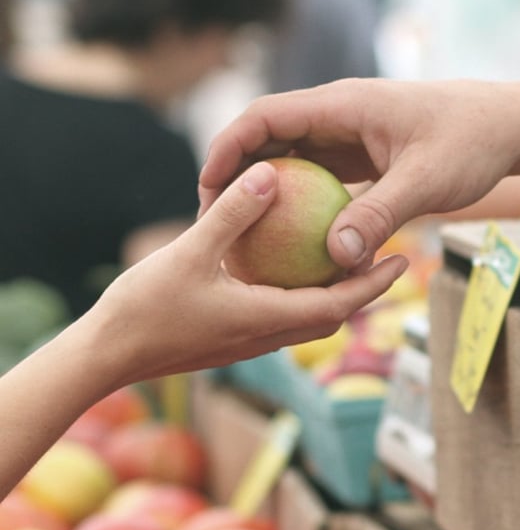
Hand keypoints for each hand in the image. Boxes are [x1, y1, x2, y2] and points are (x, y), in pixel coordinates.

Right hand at [89, 161, 409, 387]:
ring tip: (343, 258)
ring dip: (331, 293)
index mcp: (270, 319)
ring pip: (305, 318)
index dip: (376, 283)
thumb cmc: (144, 308)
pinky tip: (283, 267)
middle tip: (385, 254)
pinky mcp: (230, 340)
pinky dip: (295, 294)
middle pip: (333, 314)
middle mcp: (268, 336)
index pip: (341, 304)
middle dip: (363, 288)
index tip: (403, 260)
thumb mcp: (190, 251)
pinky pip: (277, 316)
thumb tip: (270, 173)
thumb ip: (233, 214)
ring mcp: (249, 342)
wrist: (106, 357)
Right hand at [200, 79, 519, 271]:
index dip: (228, 150)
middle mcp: (339, 116)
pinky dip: (305, 204)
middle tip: (215, 223)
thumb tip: (335, 256)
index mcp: (342, 106)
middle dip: (238, 176)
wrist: (511, 128)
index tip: (207, 189)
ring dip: (270, 193)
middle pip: (269, 139)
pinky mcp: (366, 156)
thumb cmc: (473, 144)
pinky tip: (297, 244)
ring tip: (246, 238)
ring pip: (294, 160)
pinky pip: (323, 178)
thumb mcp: (426, 182)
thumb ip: (380, 215)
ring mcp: (351, 136)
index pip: (264, 118)